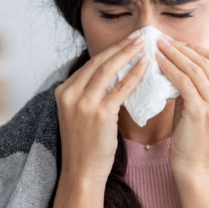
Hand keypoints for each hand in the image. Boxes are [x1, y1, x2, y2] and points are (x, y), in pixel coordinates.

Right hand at [54, 33, 147, 184]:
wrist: (81, 172)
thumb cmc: (86, 146)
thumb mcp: (80, 114)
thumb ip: (90, 94)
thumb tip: (114, 75)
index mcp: (63, 91)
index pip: (90, 65)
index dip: (110, 51)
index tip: (127, 41)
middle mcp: (69, 93)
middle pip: (98, 62)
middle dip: (120, 47)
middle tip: (139, 36)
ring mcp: (83, 103)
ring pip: (108, 70)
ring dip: (127, 54)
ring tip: (143, 45)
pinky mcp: (99, 114)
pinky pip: (120, 88)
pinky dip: (134, 75)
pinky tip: (145, 66)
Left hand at [155, 35, 208, 175]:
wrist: (194, 166)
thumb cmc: (192, 138)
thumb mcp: (198, 107)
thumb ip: (193, 87)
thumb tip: (175, 64)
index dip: (196, 48)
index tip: (176, 43)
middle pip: (206, 61)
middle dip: (183, 48)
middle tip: (163, 39)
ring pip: (195, 68)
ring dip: (174, 54)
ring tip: (158, 46)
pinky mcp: (201, 111)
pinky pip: (184, 82)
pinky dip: (170, 69)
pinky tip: (158, 62)